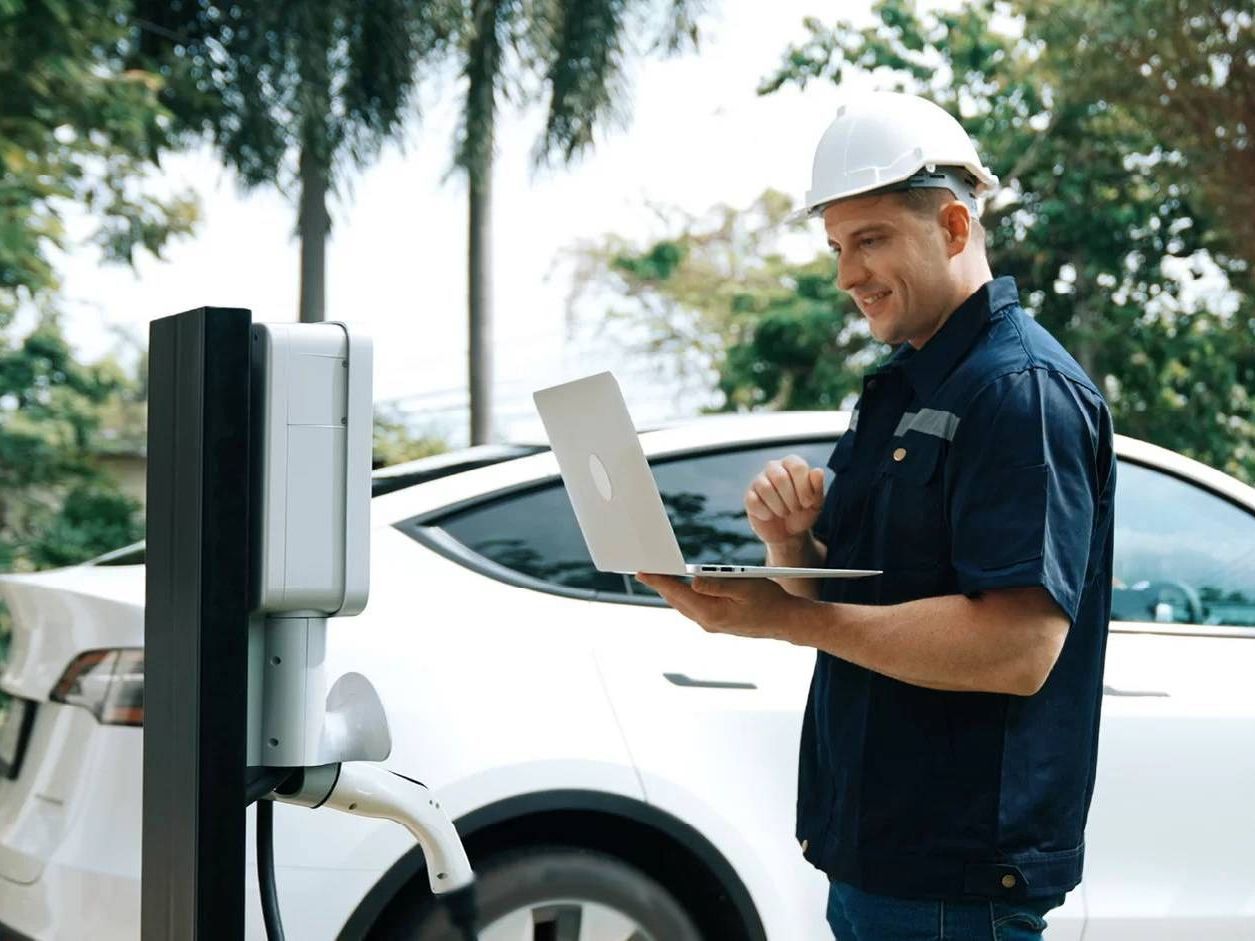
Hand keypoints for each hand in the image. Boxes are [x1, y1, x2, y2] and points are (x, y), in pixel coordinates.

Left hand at [635, 574, 812, 642]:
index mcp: (711, 612)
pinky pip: (692, 608)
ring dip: (670, 591)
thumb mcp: (744, 586)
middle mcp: (707, 622)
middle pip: (675, 600)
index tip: (641, 572)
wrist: (785, 622)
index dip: (658, 581)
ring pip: (682, 606)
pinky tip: (678, 588)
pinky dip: (682, 597)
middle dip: (660, 585)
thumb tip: (692, 581)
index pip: (677, 593)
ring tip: (656, 576)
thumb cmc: (769, 600)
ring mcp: (711, 625)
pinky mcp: (716, 623)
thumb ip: (717, 584)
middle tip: (644, 570)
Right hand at [744, 455, 825, 547]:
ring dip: (779, 507)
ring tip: (784, 513)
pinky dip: (766, 513)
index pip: (797, 467)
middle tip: (796, 510)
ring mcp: (759, 480)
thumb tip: (817, 471)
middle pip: (780, 478)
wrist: (789, 532)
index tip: (808, 503)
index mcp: (791, 463)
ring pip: (766, 488)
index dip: (804, 487)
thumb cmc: (803, 512)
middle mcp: (773, 467)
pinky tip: (771, 516)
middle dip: (791, 499)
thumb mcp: (815, 501)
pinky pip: (754, 501)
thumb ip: (817, 486)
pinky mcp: (749, 496)